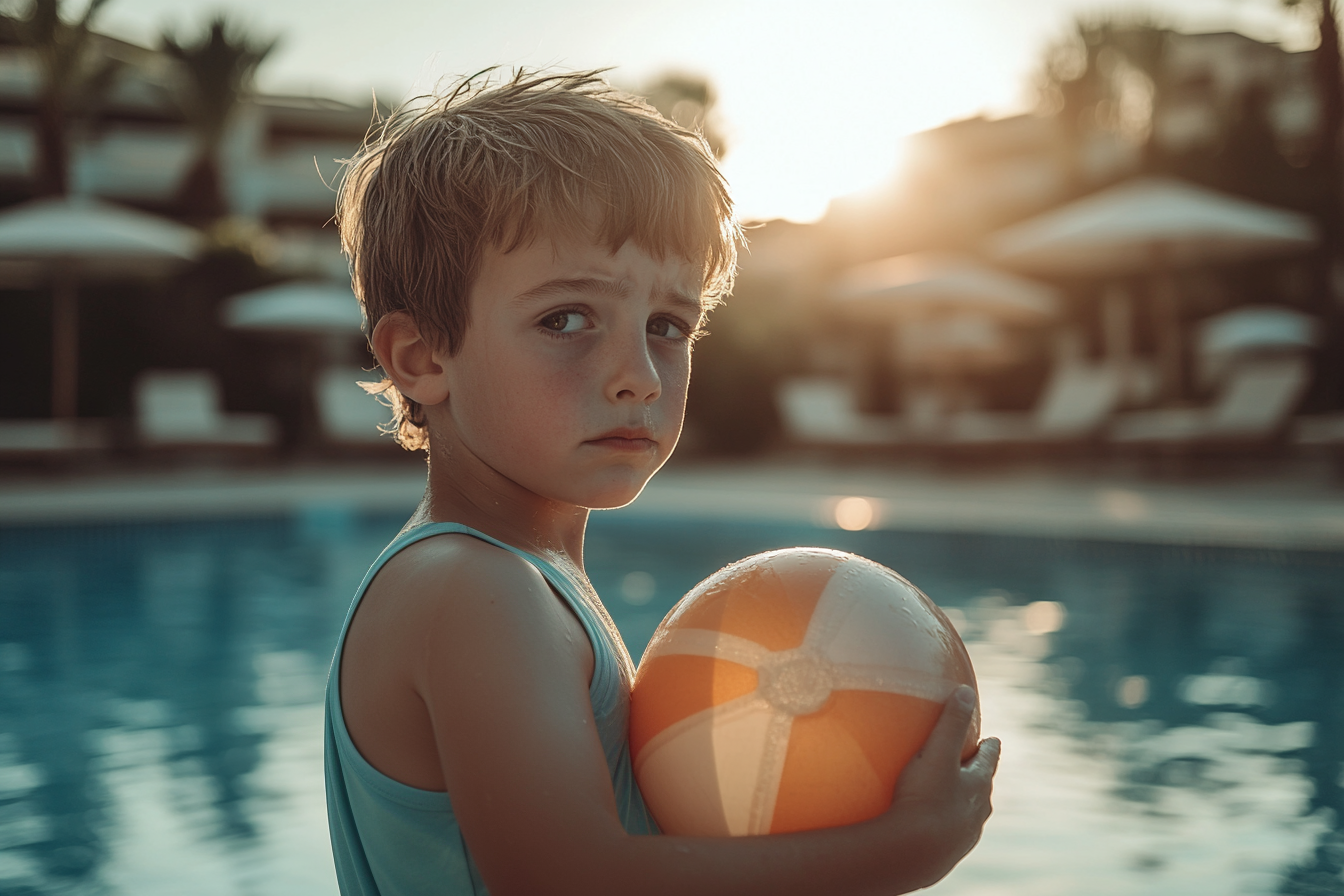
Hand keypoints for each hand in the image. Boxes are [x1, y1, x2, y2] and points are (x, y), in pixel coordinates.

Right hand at [879, 686, 1000, 890]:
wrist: (914, 853)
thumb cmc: (926, 799)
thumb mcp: (937, 753)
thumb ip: (951, 722)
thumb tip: (966, 691)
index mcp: (978, 785)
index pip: (988, 760)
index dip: (990, 748)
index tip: (993, 740)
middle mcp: (978, 811)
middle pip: (983, 788)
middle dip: (980, 775)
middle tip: (974, 764)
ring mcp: (965, 835)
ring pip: (971, 814)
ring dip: (965, 803)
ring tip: (955, 797)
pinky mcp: (948, 854)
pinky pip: (952, 834)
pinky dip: (948, 825)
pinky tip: (935, 828)